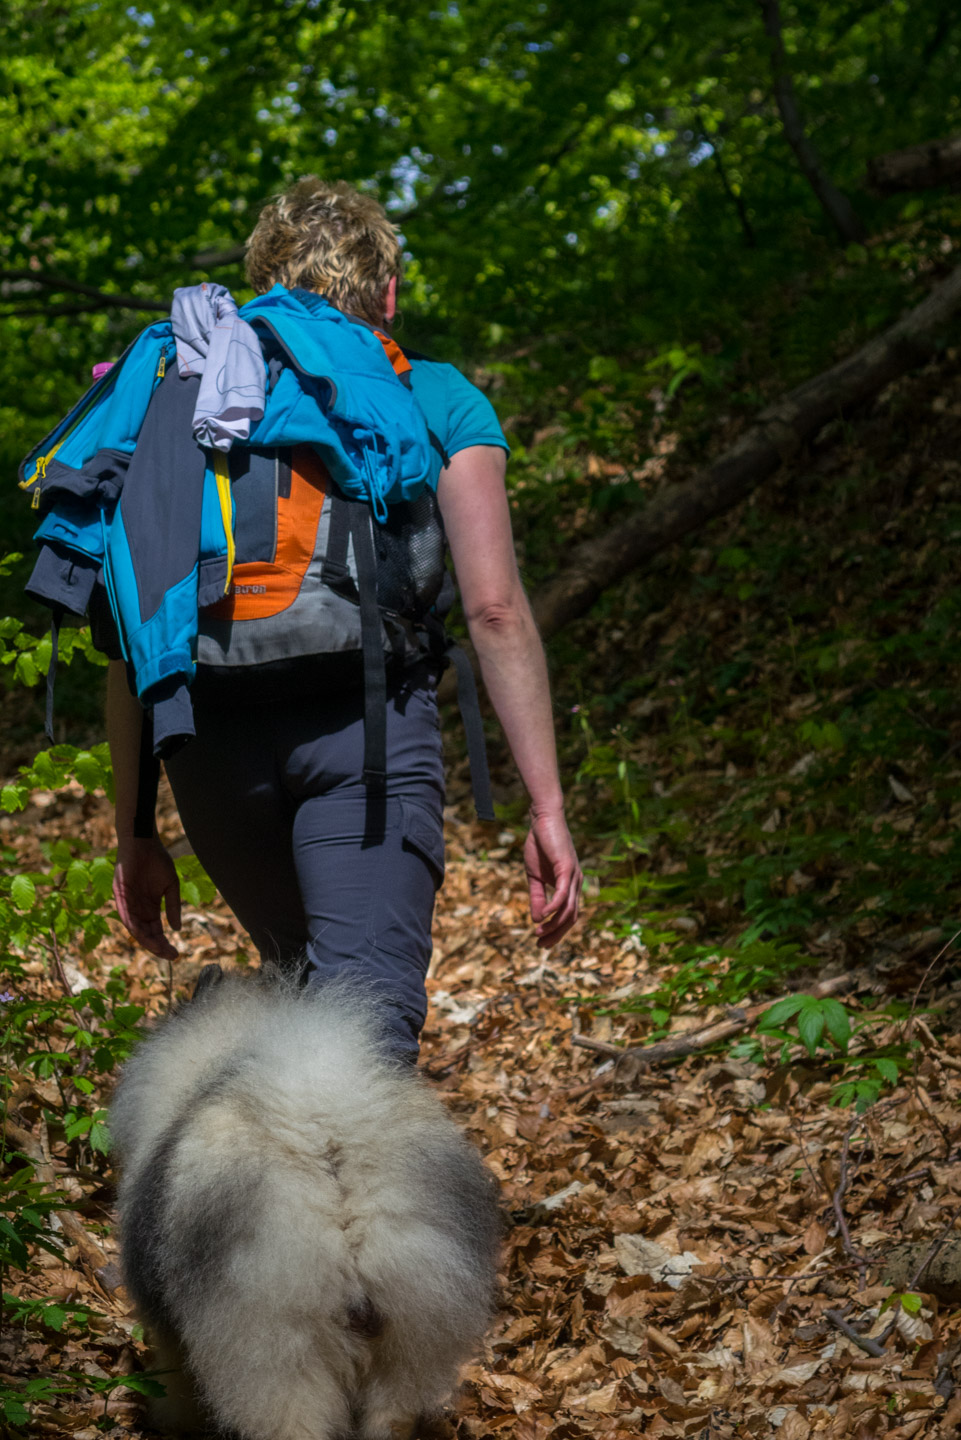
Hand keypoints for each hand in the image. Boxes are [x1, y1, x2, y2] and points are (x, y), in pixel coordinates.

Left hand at [113, 836, 181, 960]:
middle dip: (157, 946)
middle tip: (170, 956)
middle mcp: (138, 909)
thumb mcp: (170, 885)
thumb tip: (176, 929)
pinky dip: (132, 925)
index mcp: (150, 907)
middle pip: (146, 933)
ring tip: (158, 949)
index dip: (164, 943)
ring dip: (146, 940)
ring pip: (135, 928)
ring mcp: (127, 903)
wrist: (143, 842)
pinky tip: (142, 934)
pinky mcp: (119, 895)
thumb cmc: (157, 860)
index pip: (156, 931)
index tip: (176, 954)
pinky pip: (124, 914)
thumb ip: (173, 906)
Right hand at [524, 807, 581, 947]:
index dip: (556, 931)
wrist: (542, 820)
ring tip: (538, 933)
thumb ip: (537, 897)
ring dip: (554, 924)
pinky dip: (554, 907)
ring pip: (568, 909)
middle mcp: (576, 883)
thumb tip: (537, 920)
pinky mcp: (567, 868)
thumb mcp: (534, 876)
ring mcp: (573, 876)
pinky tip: (544, 916)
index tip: (540, 941)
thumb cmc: (540, 845)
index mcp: (570, 886)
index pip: (568, 916)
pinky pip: (562, 893)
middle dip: (556, 934)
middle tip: (540, 945)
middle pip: (571, 917)